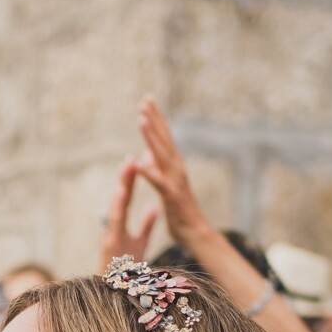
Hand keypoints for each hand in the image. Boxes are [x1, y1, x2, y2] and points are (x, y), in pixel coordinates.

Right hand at [99, 159, 160, 268]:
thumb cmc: (128, 270)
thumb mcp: (140, 242)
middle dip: (125, 178)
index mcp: (119, 225)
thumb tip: (153, 207)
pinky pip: (115, 225)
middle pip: (119, 199)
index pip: (126, 198)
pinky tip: (121, 193)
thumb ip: (146, 224)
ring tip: (126, 170)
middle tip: (130, 156)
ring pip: (115, 208)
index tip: (135, 160)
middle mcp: (113, 227)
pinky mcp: (111, 246)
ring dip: (120, 188)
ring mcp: (110, 236)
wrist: (117, 293)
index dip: (130, 179)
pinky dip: (117, 208)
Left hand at [130, 96, 208, 243]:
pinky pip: (158, 181)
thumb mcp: (165, 184)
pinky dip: (148, 170)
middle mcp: (176, 167)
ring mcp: (175, 180)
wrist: (194, 233)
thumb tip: (145, 154)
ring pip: (161, 154)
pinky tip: (137, 161)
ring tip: (141, 118)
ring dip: (151, 136)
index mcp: (173, 165)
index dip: (155, 118)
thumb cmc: (179, 210)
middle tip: (145, 99)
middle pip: (163, 138)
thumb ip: (156, 167)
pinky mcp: (171, 195)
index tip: (147, 100)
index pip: (163, 137)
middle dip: (154, 118)